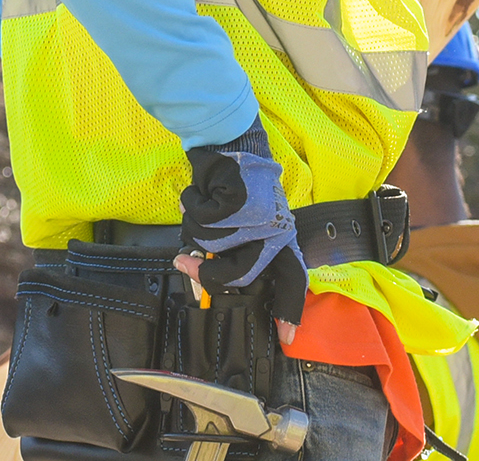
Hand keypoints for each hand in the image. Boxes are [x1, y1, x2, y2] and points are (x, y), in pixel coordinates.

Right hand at [178, 117, 306, 343]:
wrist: (233, 141)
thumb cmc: (239, 184)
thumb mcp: (251, 220)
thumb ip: (241, 250)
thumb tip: (214, 280)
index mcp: (282, 236)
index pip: (292, 279)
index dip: (289, 310)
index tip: (285, 338)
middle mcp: (274, 228)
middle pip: (240, 272)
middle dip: (208, 272)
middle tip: (186, 265)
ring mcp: (256, 214)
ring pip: (215, 245)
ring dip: (198, 230)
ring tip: (199, 209)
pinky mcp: (236, 198)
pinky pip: (202, 221)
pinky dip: (194, 206)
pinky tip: (200, 194)